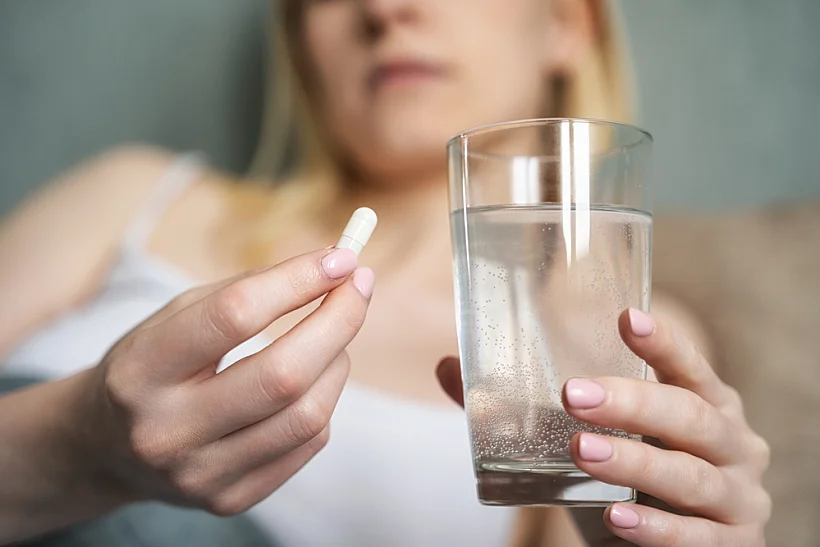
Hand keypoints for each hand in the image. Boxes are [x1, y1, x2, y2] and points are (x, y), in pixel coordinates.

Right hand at [81, 247, 373, 514]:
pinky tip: (312, 380)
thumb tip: (333, 268)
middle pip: (284, 374)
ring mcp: (200, 474)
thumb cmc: (154, 365)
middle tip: (359, 287)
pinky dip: (325, 400)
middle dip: (338, 321)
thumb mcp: (177, 316)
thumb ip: (249, 290)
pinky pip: (308, 444)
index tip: (340, 258)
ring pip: (308, 415)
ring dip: (338, 361)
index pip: (234, 316)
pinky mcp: (230, 499)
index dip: (297, 281)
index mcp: (142, 370)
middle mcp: (167, 430)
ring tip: (333, 337)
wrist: (107, 447)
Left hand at [437, 308, 770, 546]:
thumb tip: (449, 367)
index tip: (626, 317)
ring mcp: (738, 498)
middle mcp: (732, 444)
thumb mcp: (596, 436)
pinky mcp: (731, 546)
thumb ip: (525, 407)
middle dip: (632, 403)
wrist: (677, 545)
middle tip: (572, 394)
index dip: (664, 343)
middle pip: (691, 416)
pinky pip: (694, 538)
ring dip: (634, 464)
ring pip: (690, 476)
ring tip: (580, 451)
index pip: (689, 367)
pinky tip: (616, 519)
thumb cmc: (634, 477)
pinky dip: (656, 529)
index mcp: (706, 404)